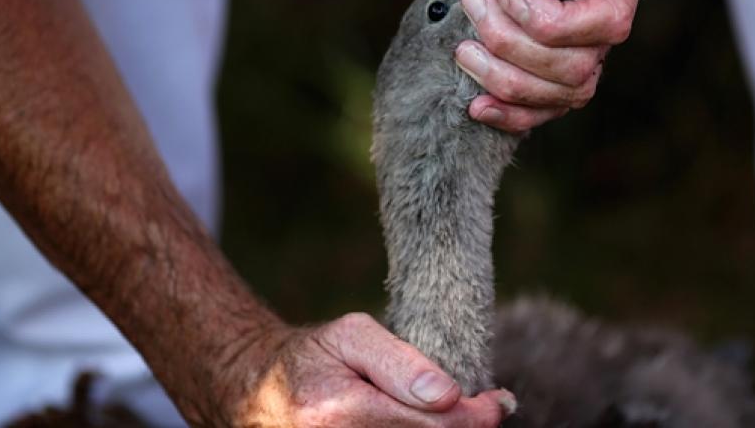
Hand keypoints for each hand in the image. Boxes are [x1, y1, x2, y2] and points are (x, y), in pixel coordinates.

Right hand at [222, 313, 513, 426]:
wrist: (257, 392)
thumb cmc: (312, 356)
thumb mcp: (352, 336)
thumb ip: (400, 362)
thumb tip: (449, 395)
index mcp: (338, 411)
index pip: (434, 427)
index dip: (477, 416)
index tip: (497, 400)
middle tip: (487, 408)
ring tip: (456, 416)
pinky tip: (427, 427)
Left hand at [459, 0, 645, 131]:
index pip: (605, 23)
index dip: (555, 23)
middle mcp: (604, 22)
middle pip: (576, 68)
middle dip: (516, 48)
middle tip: (474, 7)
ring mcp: (579, 51)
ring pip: (558, 96)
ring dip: (505, 83)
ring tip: (462, 52)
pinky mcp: (547, 68)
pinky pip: (540, 110)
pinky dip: (509, 115)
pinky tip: (476, 106)